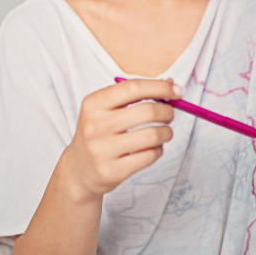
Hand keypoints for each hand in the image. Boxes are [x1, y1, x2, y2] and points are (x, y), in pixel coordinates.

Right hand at [63, 78, 179, 199]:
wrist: (79, 170)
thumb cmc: (99, 134)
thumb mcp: (105, 109)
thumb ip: (133, 95)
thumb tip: (170, 84)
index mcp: (93, 104)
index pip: (133, 88)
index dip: (160, 87)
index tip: (176, 90)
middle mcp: (95, 125)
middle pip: (147, 111)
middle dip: (167, 111)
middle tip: (170, 114)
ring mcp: (102, 150)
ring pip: (153, 135)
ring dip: (166, 133)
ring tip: (164, 133)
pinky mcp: (112, 171)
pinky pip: (149, 156)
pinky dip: (158, 150)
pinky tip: (153, 149)